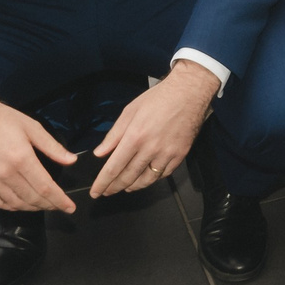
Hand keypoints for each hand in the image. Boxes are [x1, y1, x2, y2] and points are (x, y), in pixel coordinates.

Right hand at [0, 85, 77, 214]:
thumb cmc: (3, 119)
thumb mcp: (32, 127)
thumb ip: (52, 147)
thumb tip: (71, 161)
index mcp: (22, 158)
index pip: (45, 187)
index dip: (59, 200)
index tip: (70, 207)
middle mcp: (6, 174)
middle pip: (32, 198)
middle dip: (49, 205)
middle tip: (60, 206)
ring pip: (16, 204)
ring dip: (33, 208)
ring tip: (44, 205)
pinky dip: (13, 207)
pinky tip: (22, 204)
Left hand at [90, 60, 214, 196]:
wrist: (189, 93)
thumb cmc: (159, 98)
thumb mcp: (130, 110)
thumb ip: (113, 134)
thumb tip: (100, 153)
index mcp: (135, 136)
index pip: (113, 168)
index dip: (102, 183)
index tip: (96, 192)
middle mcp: (150, 148)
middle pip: (128, 177)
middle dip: (114, 188)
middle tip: (107, 192)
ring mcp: (167, 153)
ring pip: (146, 180)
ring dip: (133, 187)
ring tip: (125, 187)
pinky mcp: (180, 155)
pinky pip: (164, 174)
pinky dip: (153, 178)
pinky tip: (146, 177)